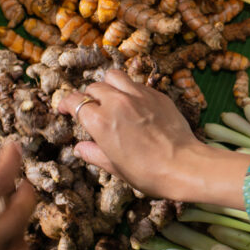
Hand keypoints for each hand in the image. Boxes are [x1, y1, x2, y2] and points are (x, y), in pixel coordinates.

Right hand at [57, 70, 249, 207]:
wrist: (184, 166)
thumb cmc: (147, 173)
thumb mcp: (115, 168)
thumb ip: (94, 153)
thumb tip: (80, 147)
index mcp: (100, 121)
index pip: (74, 100)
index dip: (66, 104)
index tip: (64, 109)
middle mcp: (116, 102)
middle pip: (93, 88)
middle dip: (89, 97)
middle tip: (92, 110)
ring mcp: (138, 95)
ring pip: (114, 76)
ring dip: (108, 85)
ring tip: (111, 98)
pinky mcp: (157, 94)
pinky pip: (136, 84)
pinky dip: (129, 90)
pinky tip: (135, 105)